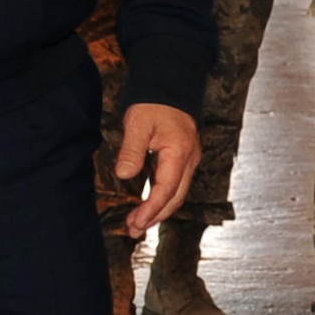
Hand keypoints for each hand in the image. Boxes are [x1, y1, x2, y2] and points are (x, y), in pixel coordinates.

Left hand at [116, 102, 200, 236]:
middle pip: (176, 197)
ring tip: (138, 224)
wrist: (170, 85)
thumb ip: (132, 150)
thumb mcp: (138, 123)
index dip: (151, 209)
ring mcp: (189, 159)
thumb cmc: (154, 102)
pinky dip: (163, 199)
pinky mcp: (184, 158)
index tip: (136, 221)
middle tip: (134, 229)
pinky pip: (176, 184)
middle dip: (156, 217)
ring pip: (177, 193)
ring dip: (159, 211)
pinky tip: (149, 206)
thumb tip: (125, 175)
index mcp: (179, 152)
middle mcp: (189, 158)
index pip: (167, 189)